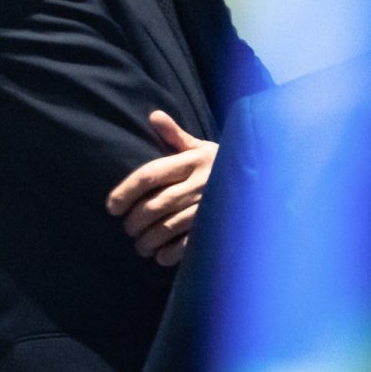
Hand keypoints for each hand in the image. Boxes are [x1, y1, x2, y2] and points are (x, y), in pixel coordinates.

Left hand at [105, 111, 216, 266]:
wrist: (258, 182)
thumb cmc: (221, 165)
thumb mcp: (201, 147)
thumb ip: (175, 135)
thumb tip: (154, 115)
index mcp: (192, 162)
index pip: (150, 175)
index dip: (126, 191)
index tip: (112, 206)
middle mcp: (198, 184)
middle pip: (155, 205)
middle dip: (134, 221)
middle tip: (128, 228)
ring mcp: (207, 208)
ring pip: (167, 228)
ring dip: (147, 240)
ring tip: (140, 245)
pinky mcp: (215, 228)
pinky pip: (187, 245)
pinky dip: (169, 254)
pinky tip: (160, 256)